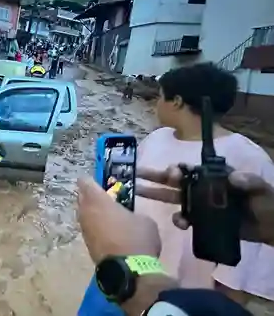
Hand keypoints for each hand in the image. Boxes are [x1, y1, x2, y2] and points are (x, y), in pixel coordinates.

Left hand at [77, 176, 160, 261]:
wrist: (129, 270)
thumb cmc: (137, 238)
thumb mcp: (144, 220)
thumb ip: (132, 212)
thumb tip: (128, 217)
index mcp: (98, 201)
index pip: (86, 182)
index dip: (90, 180)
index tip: (97, 181)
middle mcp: (86, 213)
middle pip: (82, 198)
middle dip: (90, 196)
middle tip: (103, 198)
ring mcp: (84, 229)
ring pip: (84, 214)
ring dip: (92, 213)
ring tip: (107, 215)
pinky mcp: (86, 244)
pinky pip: (88, 229)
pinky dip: (95, 227)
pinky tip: (107, 230)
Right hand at [137, 165, 273, 245]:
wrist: (270, 226)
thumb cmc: (265, 202)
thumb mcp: (260, 188)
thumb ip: (249, 181)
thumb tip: (234, 177)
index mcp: (213, 177)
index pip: (190, 170)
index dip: (177, 170)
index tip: (170, 173)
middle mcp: (202, 188)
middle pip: (174, 181)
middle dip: (155, 177)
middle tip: (136, 174)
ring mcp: (200, 205)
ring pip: (173, 198)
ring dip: (156, 195)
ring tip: (140, 193)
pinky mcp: (202, 221)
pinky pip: (184, 219)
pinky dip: (179, 220)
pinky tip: (180, 223)